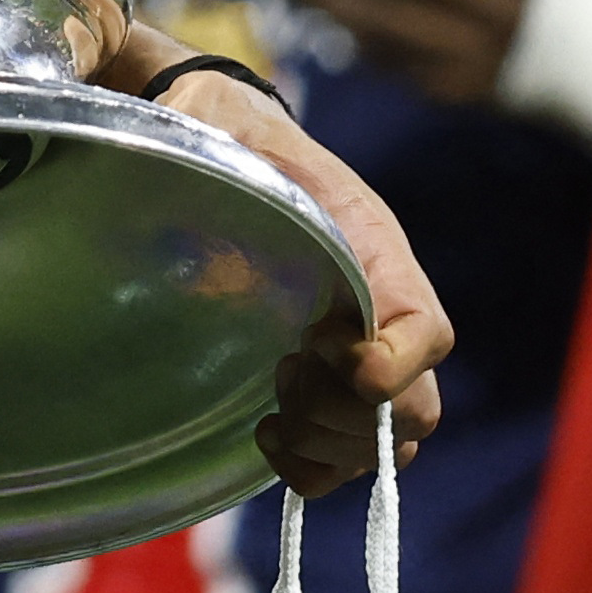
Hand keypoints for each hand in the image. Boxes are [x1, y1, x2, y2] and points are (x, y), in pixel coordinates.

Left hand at [100, 21, 453, 495]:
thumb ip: (203, 141)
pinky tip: (264, 434)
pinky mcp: (327, 382)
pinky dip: (317, 465)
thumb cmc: (214, 133)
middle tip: (281, 378)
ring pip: (390, 439)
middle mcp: (381, 307)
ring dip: (331, 445)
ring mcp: (360, 351)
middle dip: (349, 414)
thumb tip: (167, 138)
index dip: (398, 362)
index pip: (424, 325)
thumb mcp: (210, 126)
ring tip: (270, 411)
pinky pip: (352, 453)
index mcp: (369, 245)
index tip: (340, 364)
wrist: (220, 142)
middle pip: (417, 403)